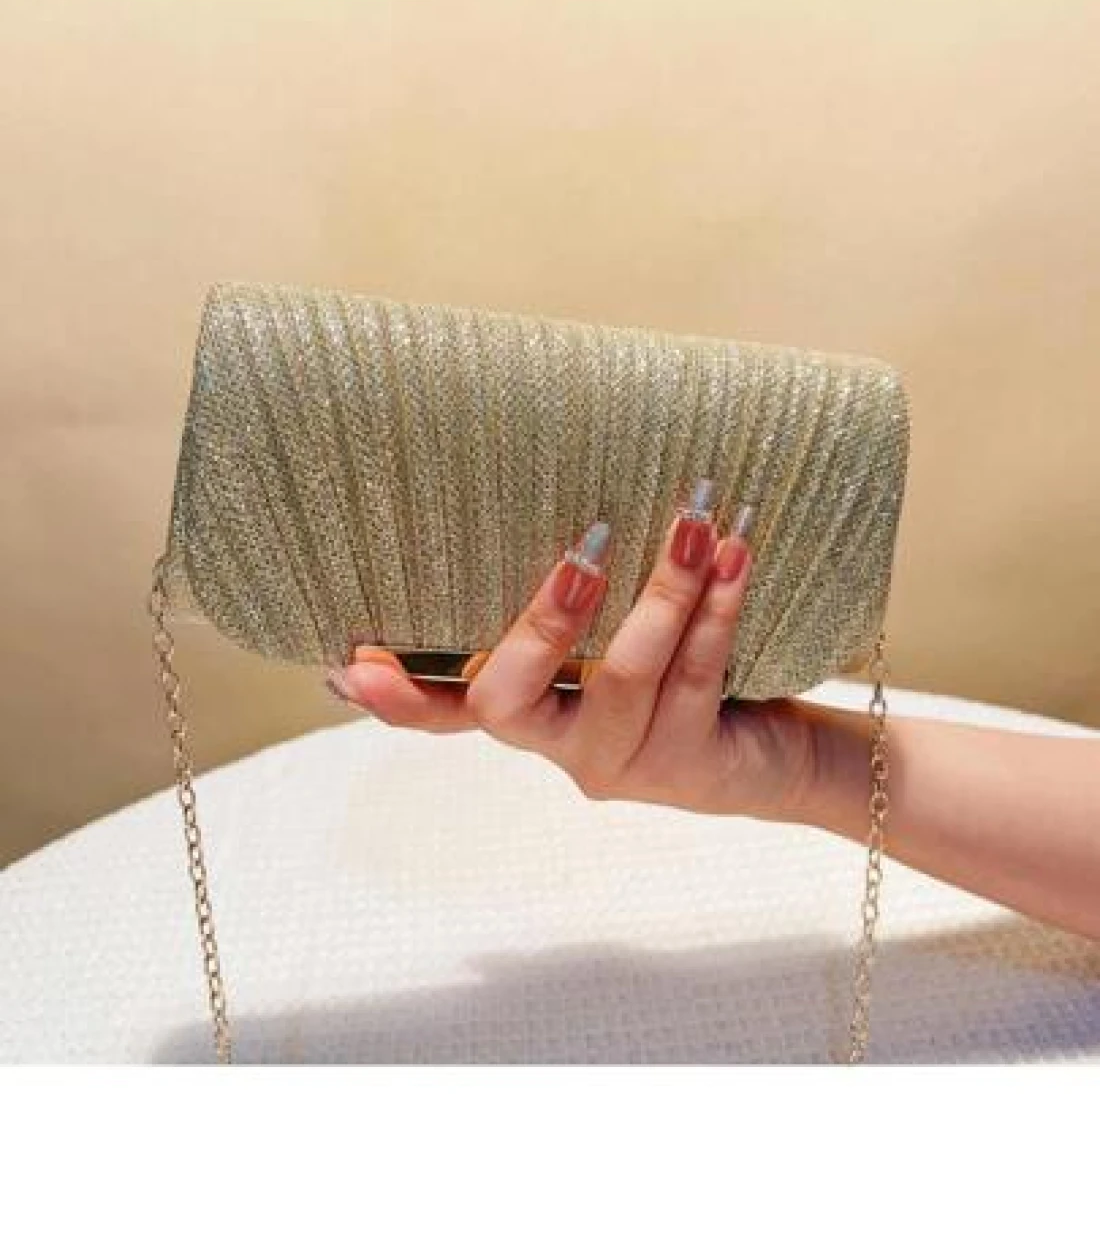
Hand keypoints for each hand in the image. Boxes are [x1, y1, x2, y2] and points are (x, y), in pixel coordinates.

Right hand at [326, 480, 819, 822]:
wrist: (767, 758)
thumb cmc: (671, 673)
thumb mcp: (606, 638)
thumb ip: (566, 605)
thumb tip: (526, 492)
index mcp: (525, 710)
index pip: (442, 709)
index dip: (398, 694)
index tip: (354, 663)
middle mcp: (559, 745)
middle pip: (510, 701)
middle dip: (542, 624)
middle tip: (582, 555)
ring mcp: (621, 760)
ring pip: (625, 677)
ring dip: (662, 590)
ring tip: (693, 520)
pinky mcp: (689, 764)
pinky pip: (696, 677)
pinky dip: (716, 609)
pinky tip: (735, 555)